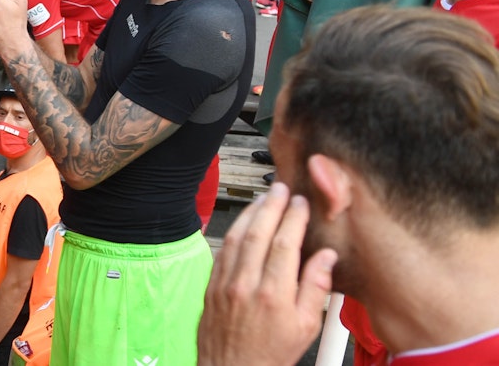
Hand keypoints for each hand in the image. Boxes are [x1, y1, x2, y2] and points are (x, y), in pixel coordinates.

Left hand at [200, 183, 337, 363]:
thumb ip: (316, 288)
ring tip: (262, 198)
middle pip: (259, 233)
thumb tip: (326, 256)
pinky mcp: (211, 287)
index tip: (301, 203)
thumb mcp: (306, 327)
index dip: (294, 218)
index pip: (285, 243)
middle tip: (280, 188)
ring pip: (236, 238)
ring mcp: (224, 284)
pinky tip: (243, 222)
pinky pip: (222, 251)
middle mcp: (246, 285)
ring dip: (250, 213)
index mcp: (274, 294)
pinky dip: (233, 231)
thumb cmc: (271, 353)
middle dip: (271, 206)